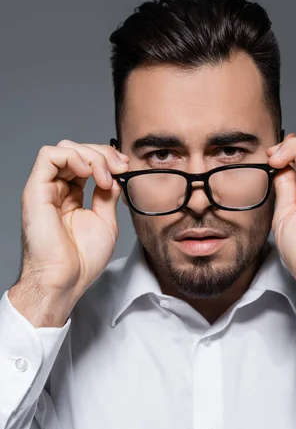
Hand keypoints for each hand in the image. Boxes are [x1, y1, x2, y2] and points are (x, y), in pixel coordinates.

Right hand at [10, 140, 129, 323]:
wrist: (66, 280)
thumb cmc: (82, 259)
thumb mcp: (105, 220)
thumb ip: (107, 195)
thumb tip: (114, 174)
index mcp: (71, 195)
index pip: (87, 161)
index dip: (108, 159)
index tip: (126, 168)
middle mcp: (56, 188)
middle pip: (77, 150)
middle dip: (103, 154)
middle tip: (120, 168)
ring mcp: (45, 187)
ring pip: (65, 148)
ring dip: (91, 155)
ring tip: (105, 177)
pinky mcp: (36, 189)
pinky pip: (49, 155)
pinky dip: (73, 156)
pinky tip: (89, 173)